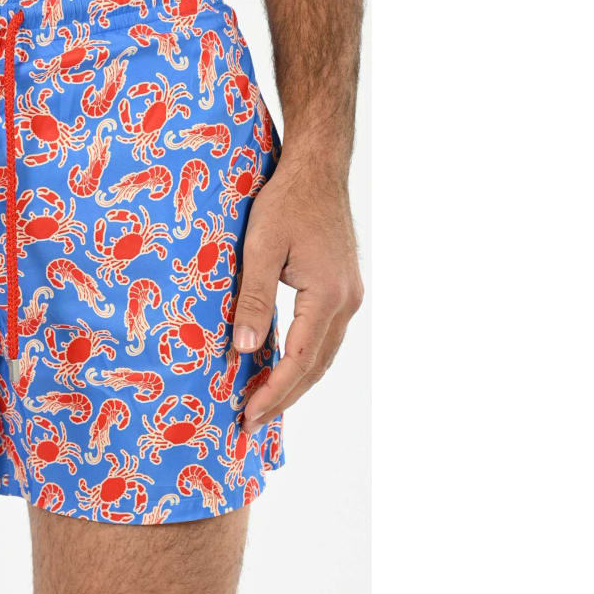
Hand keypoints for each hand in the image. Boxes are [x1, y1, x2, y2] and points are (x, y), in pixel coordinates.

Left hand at [231, 157, 362, 435]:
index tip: (248, 415)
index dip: (273, 392)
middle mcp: (347, 301)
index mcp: (328, 295)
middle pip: (316, 367)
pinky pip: (324, 337)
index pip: (299, 360)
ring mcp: (349, 295)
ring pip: (324, 355)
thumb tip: (244, 349)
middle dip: (282, 398)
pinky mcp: (343, 288)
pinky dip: (304, 360)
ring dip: (294, 383)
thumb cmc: (285, 201)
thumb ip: (254, 300)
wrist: (318, 168)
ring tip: (263, 406)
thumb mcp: (259, 248)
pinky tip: (282, 369)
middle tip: (250, 425)